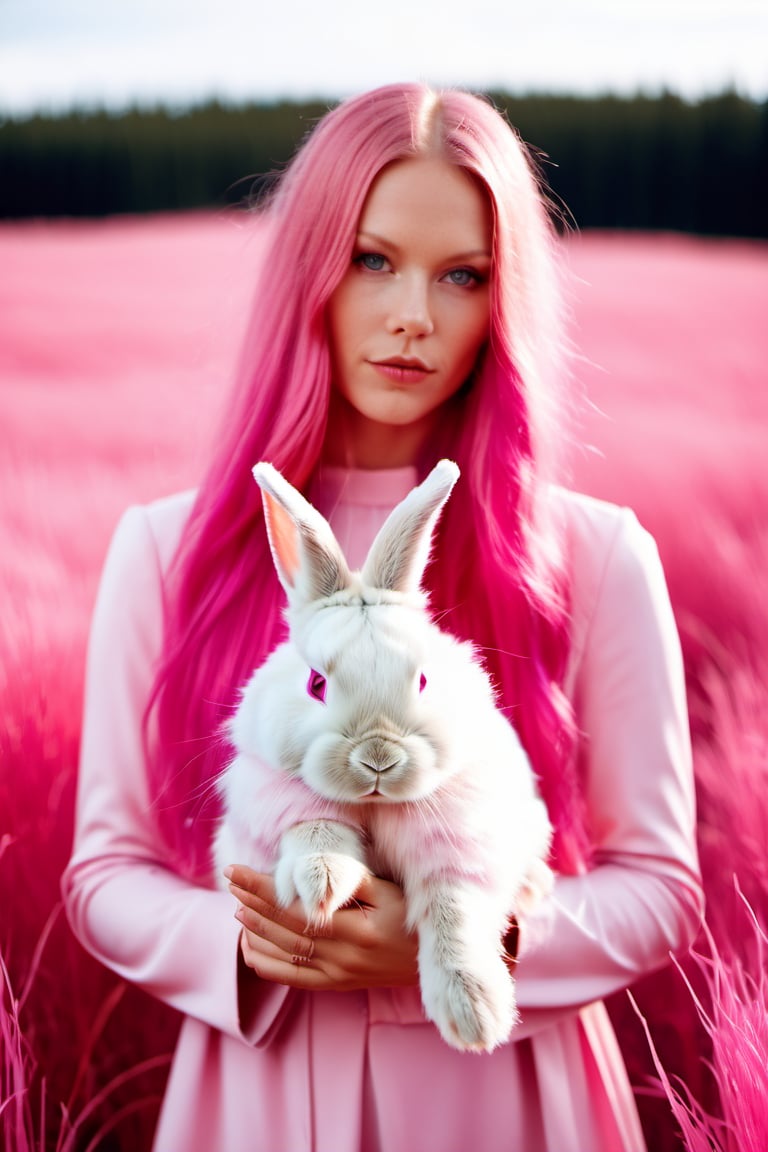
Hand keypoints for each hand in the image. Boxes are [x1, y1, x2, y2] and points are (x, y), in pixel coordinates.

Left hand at [224, 865, 419, 991]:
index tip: (237, 870)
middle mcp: (342, 957)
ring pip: (284, 954)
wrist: (431, 961)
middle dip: (252, 903)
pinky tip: (250, 947)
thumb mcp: (389, 892)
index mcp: (356, 930)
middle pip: (284, 930)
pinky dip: (266, 963)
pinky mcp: (335, 986)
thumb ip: (351, 883)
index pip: (296, 907)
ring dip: (255, 930)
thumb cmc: (411, 918)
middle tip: (230, 881)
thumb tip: (313, 872)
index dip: (262, 888)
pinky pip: (292, 978)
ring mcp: (337, 975)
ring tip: (237, 907)